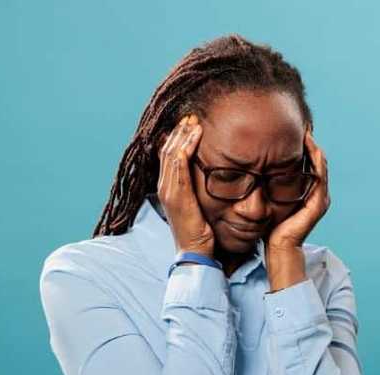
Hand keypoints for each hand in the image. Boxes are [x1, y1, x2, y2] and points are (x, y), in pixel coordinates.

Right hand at [157, 114, 213, 256]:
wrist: (196, 253)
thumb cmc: (202, 232)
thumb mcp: (201, 206)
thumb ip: (201, 191)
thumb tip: (215, 178)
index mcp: (169, 188)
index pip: (169, 155)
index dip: (177, 138)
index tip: (190, 124)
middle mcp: (165, 186)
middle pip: (167, 149)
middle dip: (179, 131)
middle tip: (192, 115)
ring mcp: (169, 190)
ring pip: (172, 153)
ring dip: (183, 134)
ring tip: (194, 121)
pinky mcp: (177, 195)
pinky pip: (179, 164)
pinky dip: (186, 147)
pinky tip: (195, 136)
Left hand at [266, 131, 329, 250]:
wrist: (278, 247)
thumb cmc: (271, 227)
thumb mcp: (270, 199)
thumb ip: (270, 184)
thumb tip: (255, 167)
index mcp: (309, 193)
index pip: (310, 163)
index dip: (304, 146)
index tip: (292, 129)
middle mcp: (319, 194)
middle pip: (318, 160)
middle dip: (310, 141)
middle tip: (301, 122)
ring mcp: (321, 198)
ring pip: (321, 164)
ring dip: (314, 146)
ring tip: (305, 129)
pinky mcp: (318, 202)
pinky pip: (319, 174)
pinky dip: (315, 158)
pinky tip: (308, 144)